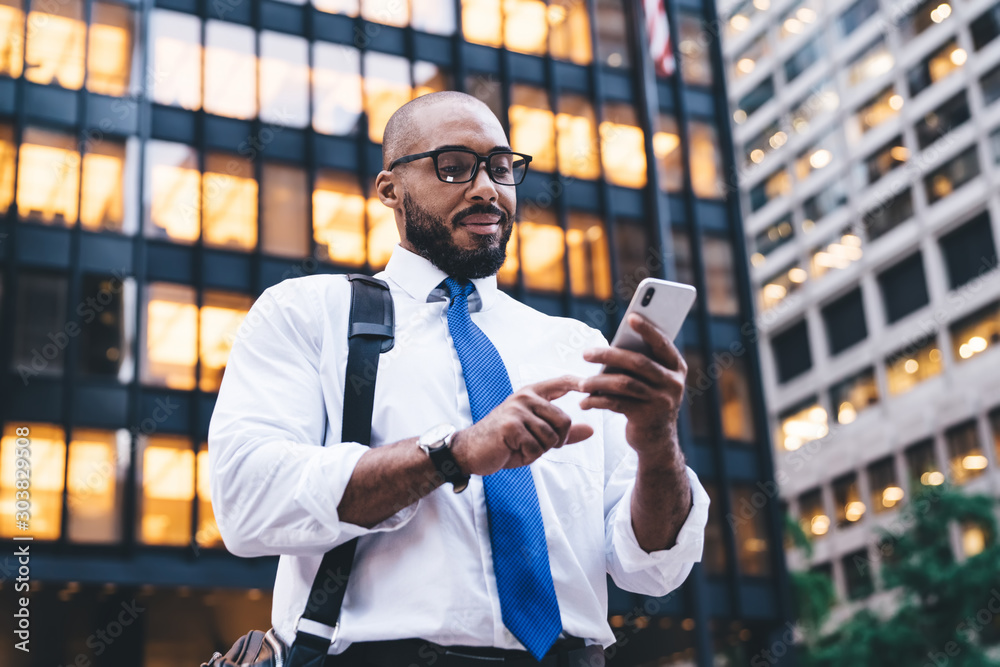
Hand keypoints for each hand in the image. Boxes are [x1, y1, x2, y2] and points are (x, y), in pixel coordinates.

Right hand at [450, 375, 594, 476]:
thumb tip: (591, 430)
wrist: (471, 450)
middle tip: (537, 445)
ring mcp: (517, 410)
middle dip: (557, 441)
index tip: (590, 384)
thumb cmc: (506, 442)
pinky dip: (528, 456)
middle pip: (564, 420)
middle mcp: (525, 397)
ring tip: (521, 446)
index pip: (561, 382)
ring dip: (540, 450)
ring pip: (551, 437)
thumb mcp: (537, 435)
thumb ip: (563, 432)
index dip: (578, 382)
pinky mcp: (511, 426)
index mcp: (532, 394)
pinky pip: (536, 447)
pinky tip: (513, 450)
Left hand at [578, 314, 686, 459]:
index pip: (662, 343)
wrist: (658, 441)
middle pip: (638, 362)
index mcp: (676, 367)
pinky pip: (618, 404)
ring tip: (581, 383)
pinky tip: (585, 402)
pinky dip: (598, 402)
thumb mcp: (651, 381)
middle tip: (586, 353)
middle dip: (609, 355)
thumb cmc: (648, 401)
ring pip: (625, 384)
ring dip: (598, 382)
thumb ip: (640, 363)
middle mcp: (673, 383)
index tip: (631, 317)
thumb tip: (611, 346)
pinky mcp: (647, 418)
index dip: (648, 329)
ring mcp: (662, 401)